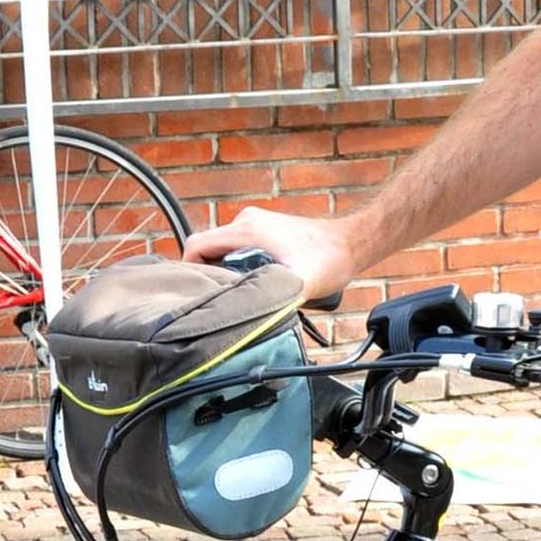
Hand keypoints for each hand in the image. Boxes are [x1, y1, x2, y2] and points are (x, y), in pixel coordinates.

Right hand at [185, 205, 361, 307]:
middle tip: (218, 299)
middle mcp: (246, 221)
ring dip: (224, 270)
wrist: (351, 244)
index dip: (189, 270)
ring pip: (221, 248)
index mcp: (246, 230)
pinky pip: (237, 247)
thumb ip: (272, 301)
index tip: (197, 293)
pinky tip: (254, 282)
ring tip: (238, 293)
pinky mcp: (264, 229)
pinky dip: (237, 264)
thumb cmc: (329, 259)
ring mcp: (255, 223)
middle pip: (206, 248)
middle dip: (207, 273)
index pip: (195, 245)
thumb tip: (249, 319)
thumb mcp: (298, 284)